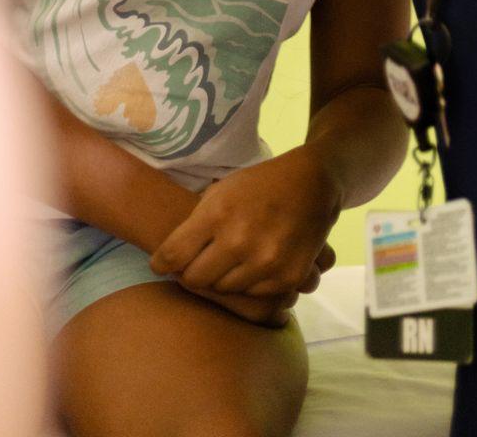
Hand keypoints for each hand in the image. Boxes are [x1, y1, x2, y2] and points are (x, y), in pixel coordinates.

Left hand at [149, 149, 340, 301]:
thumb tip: (166, 262)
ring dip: (224, 279)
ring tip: (234, 259)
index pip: (172, 256)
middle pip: (195, 280)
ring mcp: (265, 262)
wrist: (313, 182)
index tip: (164, 264)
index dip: (162, 263)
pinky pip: (253, 296)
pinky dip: (251, 284)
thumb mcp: (221, 191)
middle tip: (202, 262)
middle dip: (194, 272)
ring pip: (224, 292)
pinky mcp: (287, 277)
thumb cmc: (259, 185)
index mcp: (218, 213)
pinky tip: (257, 262)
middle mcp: (239, 240)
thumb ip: (194, 225)